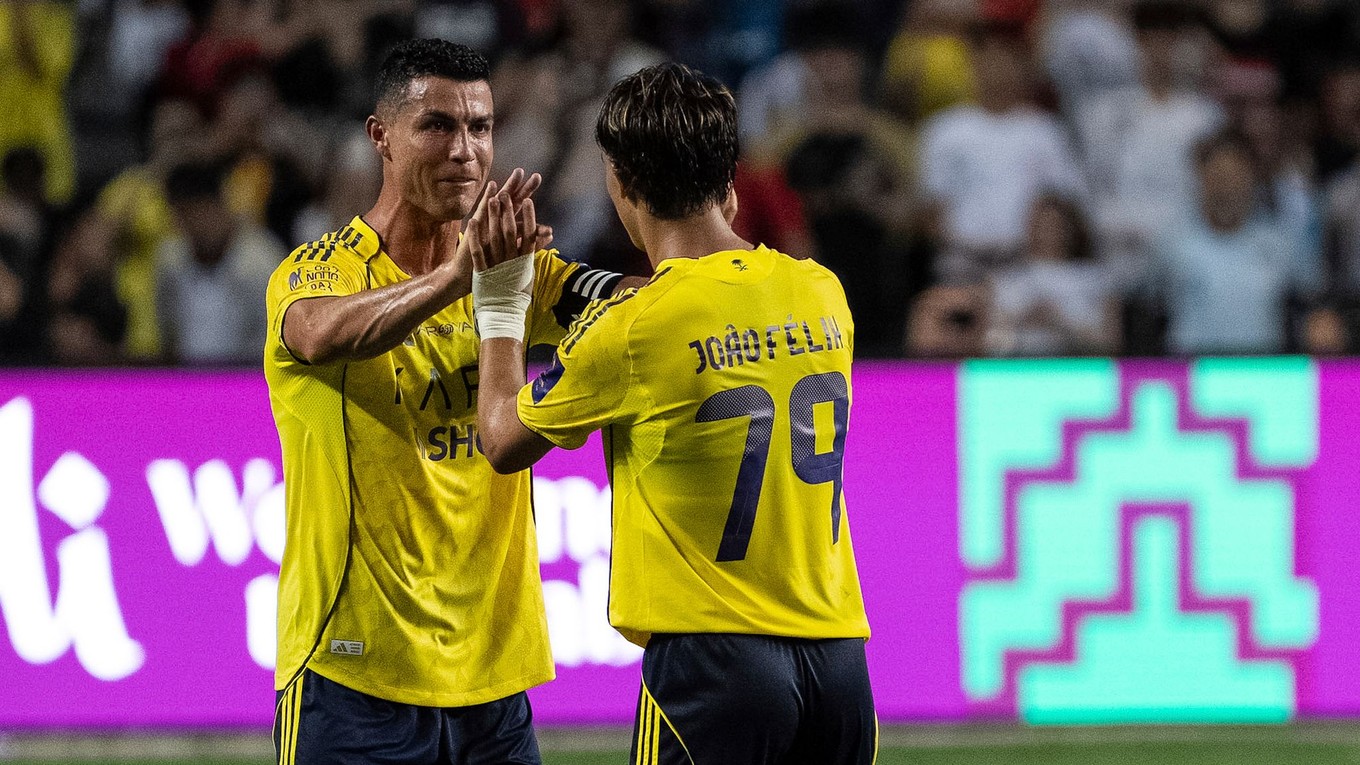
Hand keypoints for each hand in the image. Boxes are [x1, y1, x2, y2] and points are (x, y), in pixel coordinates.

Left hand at [468, 181, 536, 340]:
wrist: (504, 315)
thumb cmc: (517, 295)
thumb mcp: (527, 274)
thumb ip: (531, 255)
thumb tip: (544, 240)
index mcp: (524, 261)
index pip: (529, 235)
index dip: (528, 216)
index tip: (528, 200)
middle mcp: (512, 261)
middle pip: (511, 231)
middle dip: (509, 211)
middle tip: (507, 193)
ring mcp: (497, 265)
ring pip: (495, 237)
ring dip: (493, 217)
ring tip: (491, 200)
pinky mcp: (483, 271)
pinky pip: (479, 250)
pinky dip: (476, 235)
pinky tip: (473, 220)